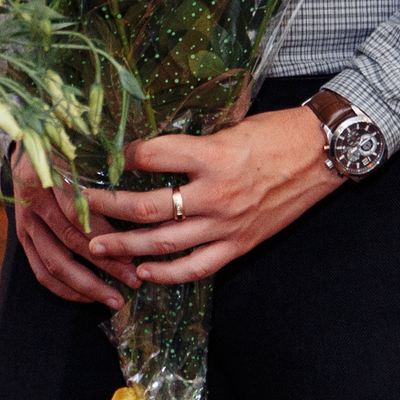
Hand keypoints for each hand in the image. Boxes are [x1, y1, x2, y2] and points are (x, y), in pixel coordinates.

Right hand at [9, 149, 138, 308]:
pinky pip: (40, 271)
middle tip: (134, 281)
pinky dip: (64, 288)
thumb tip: (140, 189)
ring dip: (86, 286)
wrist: (27, 137)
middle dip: (105, 266)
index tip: (135, 254)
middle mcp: (33, 202)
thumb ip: (104, 166)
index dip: (108, 237)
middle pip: (71, 243)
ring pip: (54, 264)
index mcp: (49, 177)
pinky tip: (87, 297)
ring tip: (115, 300)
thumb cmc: (66, 141)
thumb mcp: (83, 146)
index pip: (80, 215)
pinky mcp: (22, 236)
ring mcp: (25, 222)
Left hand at [79, 106, 344, 285]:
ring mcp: (227, 224)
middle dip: (107, 208)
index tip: (101, 156)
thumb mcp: (232, 126)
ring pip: (164, 243)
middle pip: (147, 207)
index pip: (152, 156)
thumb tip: (151, 146)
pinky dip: (167, 273)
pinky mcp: (240, 244)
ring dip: (126, 246)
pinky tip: (144, 271)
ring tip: (97, 246)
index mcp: (213, 155)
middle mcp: (216, 193)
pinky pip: (196, 268)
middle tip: (77, 207)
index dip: (122, 156)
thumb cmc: (278, 132)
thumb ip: (194, 142)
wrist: (322, 153)